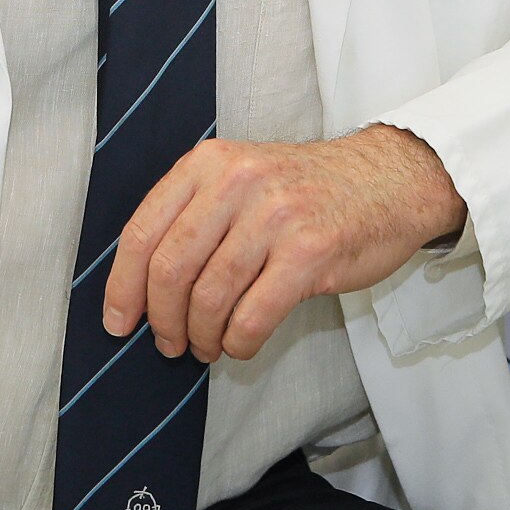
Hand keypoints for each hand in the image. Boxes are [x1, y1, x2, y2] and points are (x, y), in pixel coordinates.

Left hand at [102, 126, 465, 363]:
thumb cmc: (309, 189)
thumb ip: (195, 213)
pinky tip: (240, 345)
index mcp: (209, 163)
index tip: (119, 322)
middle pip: (170, 269)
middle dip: (161, 320)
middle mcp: (238, 182)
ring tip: (207, 346)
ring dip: (201, 336)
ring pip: (210, 298)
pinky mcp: (310, 252)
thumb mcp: (242, 176)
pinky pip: (252, 317)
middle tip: (168, 344)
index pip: (142, 231)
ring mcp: (275, 216)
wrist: (390, 179)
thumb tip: (143, 285)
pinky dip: (238, 343)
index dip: (122, 287)